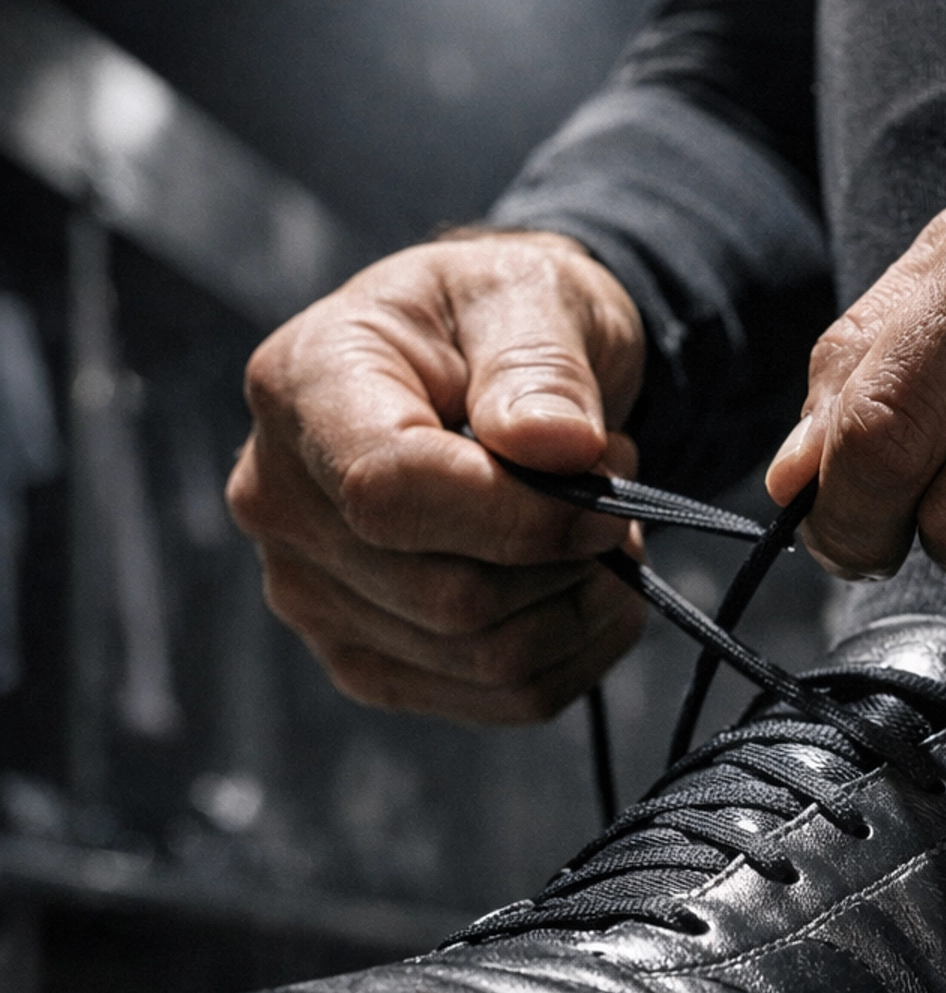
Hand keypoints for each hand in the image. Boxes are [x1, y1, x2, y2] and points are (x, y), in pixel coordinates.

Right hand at [228, 229, 646, 721]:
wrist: (488, 366)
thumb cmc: (500, 318)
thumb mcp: (532, 296)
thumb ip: (540, 365)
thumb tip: (554, 447)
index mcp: (299, 388)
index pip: (389, 493)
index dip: (518, 513)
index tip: (608, 484)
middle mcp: (279, 503)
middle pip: (445, 594)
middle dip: (567, 553)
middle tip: (619, 488)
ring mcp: (312, 595)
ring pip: (482, 657)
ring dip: (582, 603)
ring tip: (607, 525)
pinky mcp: (366, 658)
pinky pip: (497, 697)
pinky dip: (576, 649)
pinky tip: (591, 583)